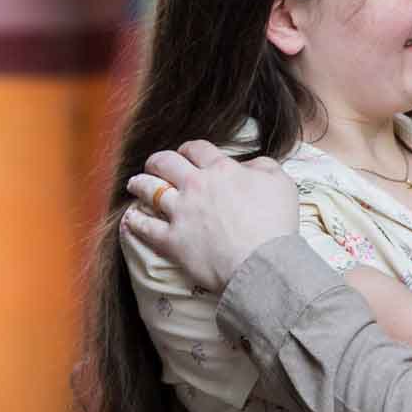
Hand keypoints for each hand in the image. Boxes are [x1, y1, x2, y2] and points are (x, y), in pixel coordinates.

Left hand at [121, 141, 298, 295]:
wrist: (262, 262)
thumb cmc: (275, 223)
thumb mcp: (281, 182)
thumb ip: (262, 166)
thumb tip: (248, 165)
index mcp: (221, 169)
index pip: (197, 148)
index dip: (190, 149)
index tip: (188, 154)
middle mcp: (195, 186)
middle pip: (165, 163)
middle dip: (158, 161)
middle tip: (156, 165)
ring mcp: (180, 213)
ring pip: (149, 190)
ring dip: (139, 184)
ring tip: (135, 184)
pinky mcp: (171, 241)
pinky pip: (144, 228)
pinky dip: (134, 221)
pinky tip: (131, 217)